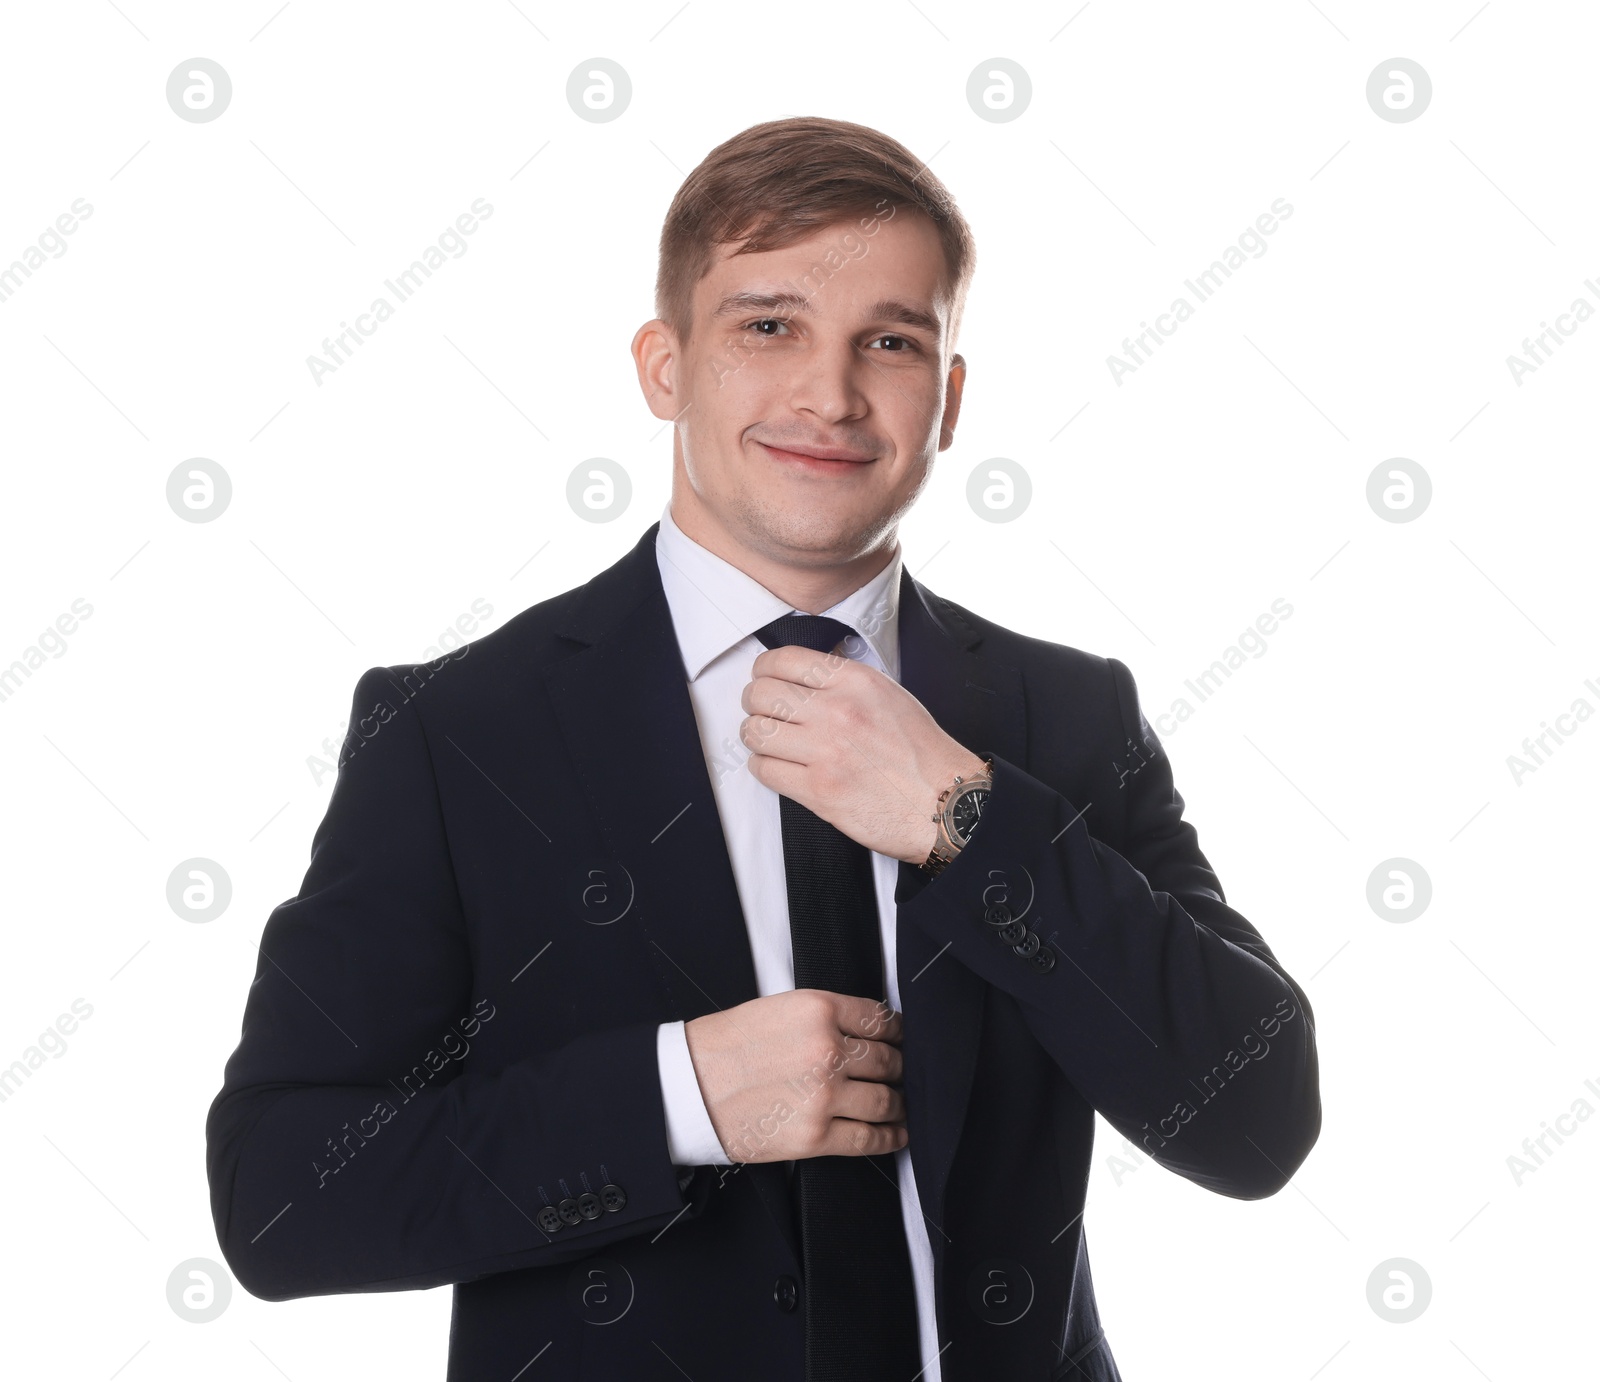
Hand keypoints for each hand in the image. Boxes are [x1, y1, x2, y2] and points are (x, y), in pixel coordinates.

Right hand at [683, 989, 906, 1163]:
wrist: (690, 1086)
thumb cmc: (728, 1045)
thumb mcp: (781, 1008)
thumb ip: (826, 1017)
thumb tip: (866, 1032)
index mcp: (819, 1010)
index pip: (881, 1019)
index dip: (898, 1032)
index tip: (901, 1039)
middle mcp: (828, 1051)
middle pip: (888, 1060)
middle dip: (899, 1068)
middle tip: (900, 1073)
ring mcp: (824, 1096)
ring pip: (885, 1100)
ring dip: (898, 1103)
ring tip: (900, 1103)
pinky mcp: (816, 1136)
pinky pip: (868, 1138)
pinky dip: (889, 1137)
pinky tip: (896, 1133)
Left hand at [740, 643, 985, 862]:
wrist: (945, 802)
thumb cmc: (922, 753)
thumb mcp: (888, 695)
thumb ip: (845, 681)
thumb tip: (805, 673)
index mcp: (854, 682)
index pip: (783, 660)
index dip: (765, 670)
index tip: (765, 679)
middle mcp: (836, 711)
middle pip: (761, 693)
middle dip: (755, 703)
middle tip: (764, 713)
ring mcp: (825, 752)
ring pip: (756, 732)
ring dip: (758, 737)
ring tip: (772, 742)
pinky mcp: (818, 790)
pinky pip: (765, 770)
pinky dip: (765, 768)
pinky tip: (780, 767)